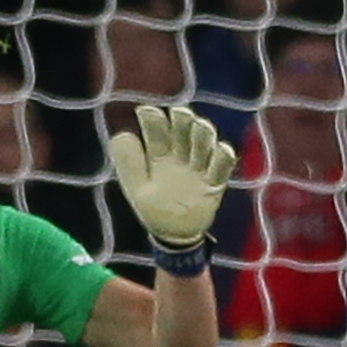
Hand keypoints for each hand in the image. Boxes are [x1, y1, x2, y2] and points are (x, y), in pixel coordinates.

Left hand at [107, 104, 237, 248]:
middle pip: (184, 130)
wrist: (174, 235)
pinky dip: (224, 156)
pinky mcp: (213, 184)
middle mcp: (180, 155)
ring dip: (203, 133)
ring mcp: (198, 168)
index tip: (145, 111)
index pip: (157, 129)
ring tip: (199, 125)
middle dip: (183, 119)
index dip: (152, 119)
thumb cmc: (153, 207)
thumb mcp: (136, 186)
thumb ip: (128, 162)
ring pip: (204, 143)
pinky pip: (222, 167)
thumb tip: (122, 134)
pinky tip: (221, 149)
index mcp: (159, 153)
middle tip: (179, 113)